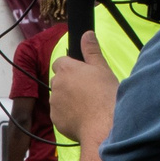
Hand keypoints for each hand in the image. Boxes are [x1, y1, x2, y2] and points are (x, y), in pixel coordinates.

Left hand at [49, 30, 117, 150]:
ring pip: (59, 98)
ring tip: (88, 106)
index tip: (82, 74)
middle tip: (88, 91)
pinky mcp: (55, 120)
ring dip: (68, 100)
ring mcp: (54, 103)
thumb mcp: (102, 68)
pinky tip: (83, 118)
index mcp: (66, 69)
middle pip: (59, 80)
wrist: (103, 126)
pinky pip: (60, 115)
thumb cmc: (105, 96)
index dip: (71, 67)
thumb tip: (87, 34)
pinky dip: (68, 115)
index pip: (60, 62)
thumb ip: (91, 50)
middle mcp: (56, 84)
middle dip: (69, 84)